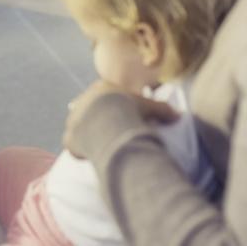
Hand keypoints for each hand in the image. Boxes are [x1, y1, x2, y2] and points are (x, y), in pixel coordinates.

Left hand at [62, 80, 178, 157]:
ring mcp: (74, 119)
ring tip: (101, 146)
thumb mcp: (151, 106)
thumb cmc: (130, 109)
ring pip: (79, 127)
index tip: (120, 117)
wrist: (109, 121)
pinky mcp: (69, 137)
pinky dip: (80, 151)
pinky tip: (90, 157)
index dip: (112, 107)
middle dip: (98, 121)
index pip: (104, 96)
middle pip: (89, 111)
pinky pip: (73, 146)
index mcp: (101, 89)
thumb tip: (178, 115)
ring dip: (87, 136)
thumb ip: (163, 109)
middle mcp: (83, 101)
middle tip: (111, 134)